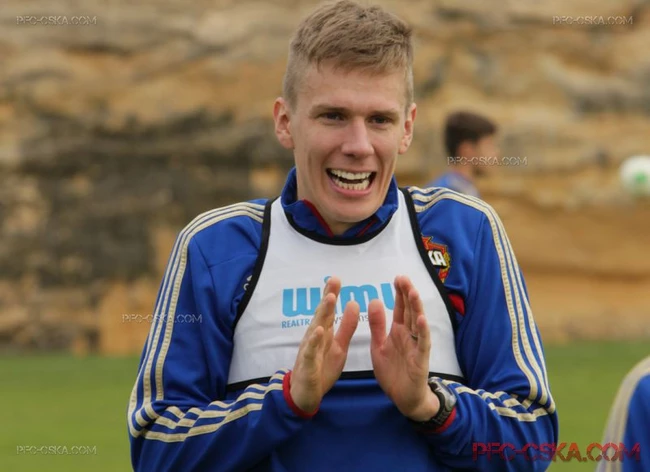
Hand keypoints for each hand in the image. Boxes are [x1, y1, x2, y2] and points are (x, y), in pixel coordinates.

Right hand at [290, 276, 359, 412]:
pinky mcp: (309, 364)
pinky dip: (314, 341)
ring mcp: (310, 350)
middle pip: (322, 314)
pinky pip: (311, 352)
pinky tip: (318, 331)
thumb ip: (347, 326)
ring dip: (322, 313)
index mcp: (324, 332)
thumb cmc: (322, 367)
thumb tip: (354, 303)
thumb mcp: (339, 345)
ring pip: (316, 329)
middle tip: (334, 280)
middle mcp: (315, 337)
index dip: (332, 294)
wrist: (304, 394)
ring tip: (330, 298)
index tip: (337, 278)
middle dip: (328, 298)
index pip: (328, 310)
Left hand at [368, 275, 438, 420]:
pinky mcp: (420, 359)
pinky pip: (422, 343)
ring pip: (418, 323)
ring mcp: (416, 346)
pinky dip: (423, 331)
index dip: (399, 293)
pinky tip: (422, 319)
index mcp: (398, 331)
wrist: (403, 398)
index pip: (400, 308)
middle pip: (410, 311)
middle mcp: (409, 335)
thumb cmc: (392, 371)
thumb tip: (375, 300)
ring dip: (416, 308)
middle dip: (407, 294)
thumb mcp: (378, 346)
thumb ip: (377, 325)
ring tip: (413, 292)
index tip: (398, 277)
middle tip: (403, 278)